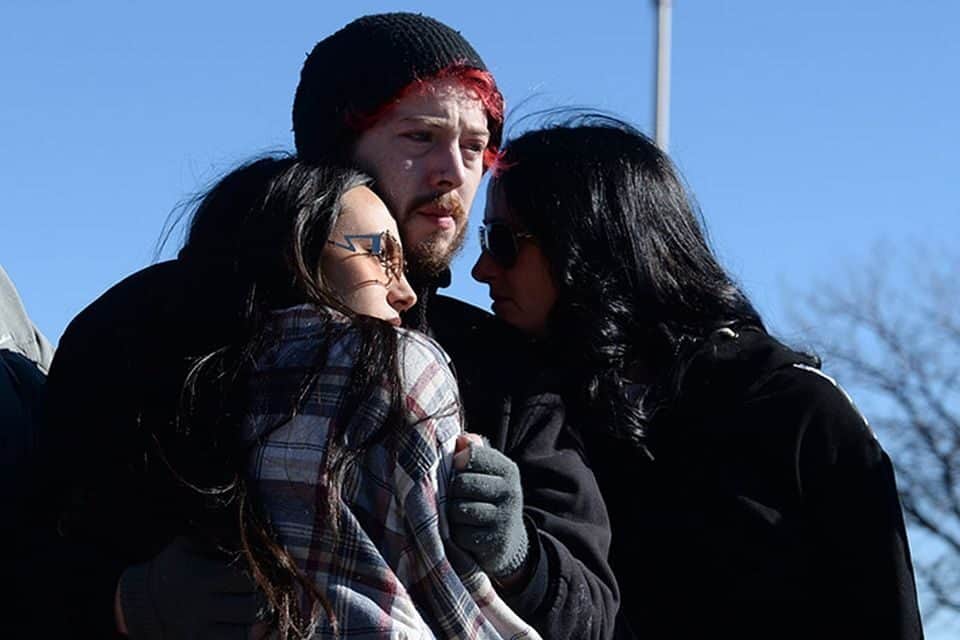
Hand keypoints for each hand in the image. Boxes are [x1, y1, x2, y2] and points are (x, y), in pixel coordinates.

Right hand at [117, 536, 265, 638]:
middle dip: (266, 600)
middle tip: (270, 593)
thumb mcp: (189, 544)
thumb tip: (255, 538)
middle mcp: (199, 608)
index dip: (263, 574)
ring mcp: (198, 632)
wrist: (140, 602)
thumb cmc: (174, 567)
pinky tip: (254, 629)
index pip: (246, 578)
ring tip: (264, 613)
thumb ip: (220, 538)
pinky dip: (248, 638)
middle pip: (252, 608)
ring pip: (246, 634)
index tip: (266, 571)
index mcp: (200, 578)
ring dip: (261, 624)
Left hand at [448, 437, 528, 579]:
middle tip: (458, 497)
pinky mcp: (495, 542)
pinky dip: (457, 535)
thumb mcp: (486, 472)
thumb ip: (473, 452)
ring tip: (461, 515)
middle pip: (461, 483)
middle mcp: (510, 491)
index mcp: (508, 469)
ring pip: (459, 509)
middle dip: (452, 492)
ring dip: (453, 514)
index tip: (457, 468)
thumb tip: (462, 439)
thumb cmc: (487, 497)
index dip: (457, 462)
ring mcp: (504, 518)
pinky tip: (466, 531)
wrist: (507, 539)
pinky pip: (461, 534)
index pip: (473, 454)